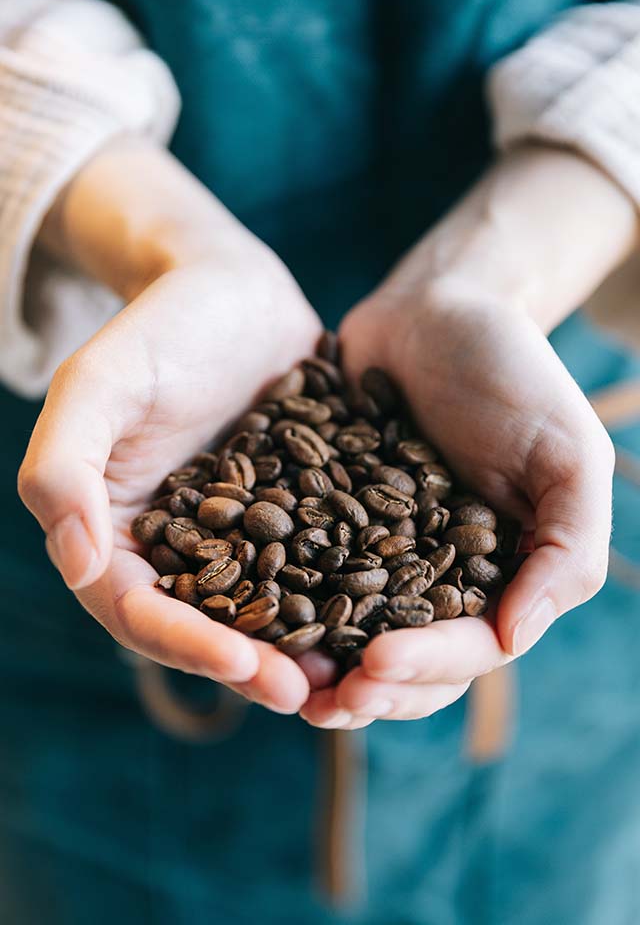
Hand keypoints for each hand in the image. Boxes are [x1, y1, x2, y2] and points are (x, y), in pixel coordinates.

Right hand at [19, 141, 324, 713]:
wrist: (232, 288)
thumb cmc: (158, 326)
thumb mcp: (99, 383)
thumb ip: (65, 467)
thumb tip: (78, 564)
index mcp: (118, 531)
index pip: (138, 609)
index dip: (185, 644)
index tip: (242, 665)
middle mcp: (179, 545)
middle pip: (206, 626)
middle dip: (253, 666)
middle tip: (309, 694)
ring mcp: (241, 534)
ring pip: (266, 609)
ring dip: (303, 649)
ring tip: (352, 676)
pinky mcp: (294, 513)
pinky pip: (315, 566)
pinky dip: (343, 597)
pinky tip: (387, 616)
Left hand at [301, 146, 626, 729]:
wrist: (436, 306)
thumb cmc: (514, 372)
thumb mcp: (567, 454)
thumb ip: (567, 548)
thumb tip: (513, 638)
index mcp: (502, 574)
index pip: (470, 647)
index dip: (426, 667)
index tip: (376, 663)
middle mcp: (439, 575)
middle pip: (407, 661)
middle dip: (368, 688)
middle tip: (320, 697)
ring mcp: (379, 551)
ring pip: (351, 634)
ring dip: (319, 666)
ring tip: (278, 678)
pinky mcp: (326, 519)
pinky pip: (303, 573)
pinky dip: (281, 602)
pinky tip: (246, 616)